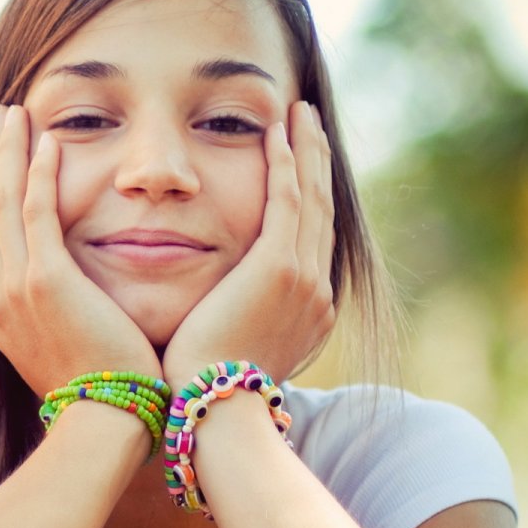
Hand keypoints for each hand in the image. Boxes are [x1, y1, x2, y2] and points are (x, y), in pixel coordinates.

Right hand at [0, 104, 161, 396]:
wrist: (106, 425)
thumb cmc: (102, 396)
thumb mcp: (68, 350)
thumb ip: (65, 315)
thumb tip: (79, 302)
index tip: (2, 156)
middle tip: (2, 119)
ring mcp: (13, 291)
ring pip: (1, 204)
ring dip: (8, 154)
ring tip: (16, 115)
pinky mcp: (44, 284)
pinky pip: (35, 213)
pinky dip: (36, 174)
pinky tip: (47, 143)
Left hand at [159, 100, 336, 385]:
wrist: (216, 413)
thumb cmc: (207, 394)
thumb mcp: (232, 353)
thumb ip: (232, 322)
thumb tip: (216, 315)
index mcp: (306, 311)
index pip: (310, 239)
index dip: (309, 196)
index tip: (301, 165)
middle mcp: (315, 290)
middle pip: (320, 209)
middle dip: (316, 162)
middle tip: (310, 123)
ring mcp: (303, 277)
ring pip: (310, 196)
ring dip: (305, 150)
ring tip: (300, 114)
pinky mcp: (279, 267)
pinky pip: (287, 199)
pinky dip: (285, 163)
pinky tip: (276, 133)